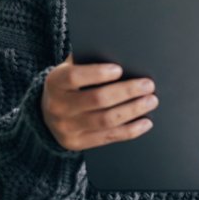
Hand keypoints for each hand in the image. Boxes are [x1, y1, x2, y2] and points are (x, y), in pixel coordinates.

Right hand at [40, 55, 156, 151]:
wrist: (47, 114)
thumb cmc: (68, 85)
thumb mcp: (69, 69)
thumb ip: (88, 61)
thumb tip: (121, 56)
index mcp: (54, 82)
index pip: (74, 77)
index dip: (97, 73)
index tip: (119, 69)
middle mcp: (58, 107)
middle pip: (97, 99)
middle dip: (127, 91)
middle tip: (148, 85)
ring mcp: (67, 128)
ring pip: (106, 120)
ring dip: (133, 110)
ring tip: (151, 101)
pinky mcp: (77, 143)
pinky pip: (108, 137)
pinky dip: (130, 130)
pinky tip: (145, 122)